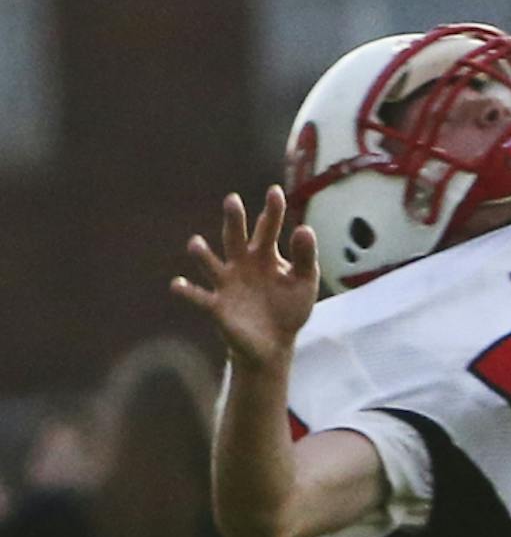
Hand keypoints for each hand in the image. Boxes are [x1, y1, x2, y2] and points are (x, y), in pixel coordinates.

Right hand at [172, 188, 318, 371]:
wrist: (274, 344)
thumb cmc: (288, 309)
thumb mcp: (304, 283)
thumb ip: (306, 258)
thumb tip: (305, 228)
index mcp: (265, 254)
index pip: (267, 227)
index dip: (272, 210)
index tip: (275, 191)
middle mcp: (242, 263)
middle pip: (234, 236)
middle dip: (233, 219)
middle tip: (232, 200)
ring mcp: (227, 282)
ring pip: (210, 262)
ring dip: (201, 253)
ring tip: (196, 244)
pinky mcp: (217, 306)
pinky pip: (198, 296)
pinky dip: (186, 291)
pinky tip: (178, 285)